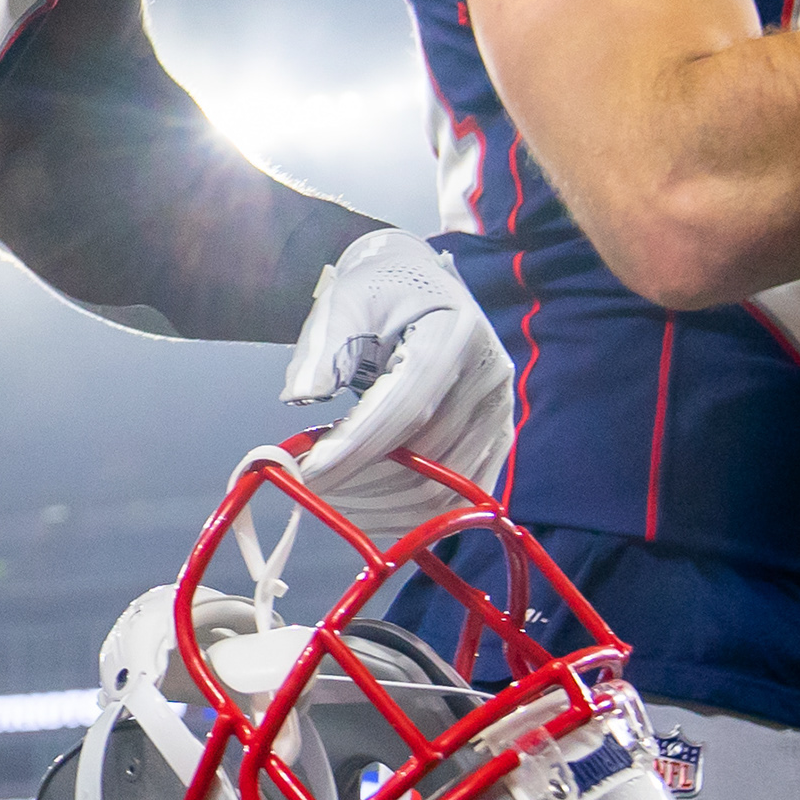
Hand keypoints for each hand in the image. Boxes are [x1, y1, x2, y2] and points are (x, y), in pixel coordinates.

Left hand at [281, 230, 515, 535]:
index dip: (357, 445)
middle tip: (308, 490)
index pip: (406, 405)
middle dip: (360, 479)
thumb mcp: (342, 302)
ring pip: (444, 484)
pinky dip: (413, 512)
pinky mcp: (498, 437)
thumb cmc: (378, 292)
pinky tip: (371, 510)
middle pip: (425, 451)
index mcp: (454, 332)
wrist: (419, 287)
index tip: (308, 472)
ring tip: (331, 500)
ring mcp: (500, 410)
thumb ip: (321, 349)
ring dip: (382, 503)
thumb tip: (299, 397)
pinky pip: (461, 495)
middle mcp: (489, 374)